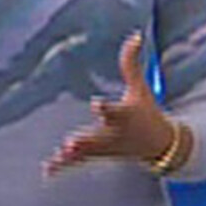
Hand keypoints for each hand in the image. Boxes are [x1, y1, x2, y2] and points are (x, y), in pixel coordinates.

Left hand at [42, 34, 178, 178]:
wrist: (158, 144)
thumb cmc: (146, 111)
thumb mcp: (140, 88)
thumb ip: (132, 63)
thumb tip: (135, 35)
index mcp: (123, 115)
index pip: (114, 111)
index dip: (105, 107)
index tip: (96, 104)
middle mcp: (113, 133)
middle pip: (97, 137)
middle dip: (85, 141)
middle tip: (70, 143)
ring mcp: (105, 147)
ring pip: (85, 153)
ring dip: (71, 156)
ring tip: (57, 157)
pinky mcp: (98, 155)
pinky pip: (79, 162)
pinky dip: (64, 166)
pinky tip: (48, 170)